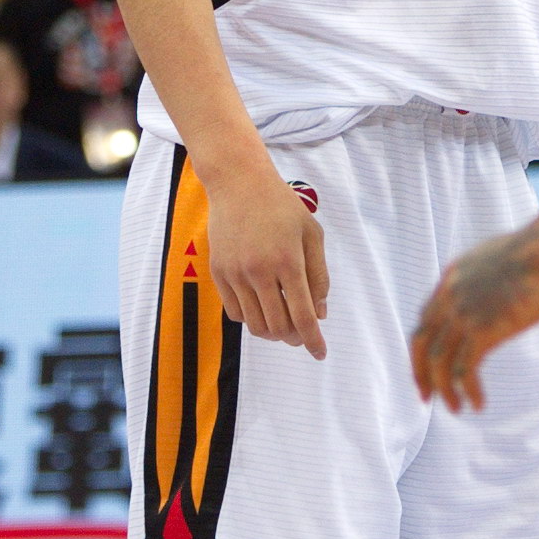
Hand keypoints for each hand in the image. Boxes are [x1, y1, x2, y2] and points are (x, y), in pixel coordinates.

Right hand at [193, 153, 331, 359]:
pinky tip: (262, 310)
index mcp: (288, 261)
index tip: (320, 354)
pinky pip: (234, 312)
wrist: (239, 184)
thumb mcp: (312, 235)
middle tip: (303, 337)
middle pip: (278, 326)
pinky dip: (251, 320)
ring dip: (273, 333)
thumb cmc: (282, 207)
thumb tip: (320, 314)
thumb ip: (319, 276)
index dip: (313, 340)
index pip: (303, 315)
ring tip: (284, 325)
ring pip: (255, 324)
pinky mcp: (218, 272)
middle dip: (295, 339)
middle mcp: (259, 271)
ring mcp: (235, 273)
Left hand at [414, 198, 538, 409]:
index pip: (426, 318)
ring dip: (444, 390)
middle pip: (421, 342)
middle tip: (425, 396)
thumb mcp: (504, 258)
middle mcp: (450, 296)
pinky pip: (465, 371)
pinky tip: (478, 404)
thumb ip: (492, 277)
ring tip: (454, 409)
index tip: (432, 364)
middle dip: (421, 372)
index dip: (425, 345)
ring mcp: (464, 314)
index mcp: (452, 277)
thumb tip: (505, 288)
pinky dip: (468, 391)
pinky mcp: (484, 331)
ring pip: (440, 362)